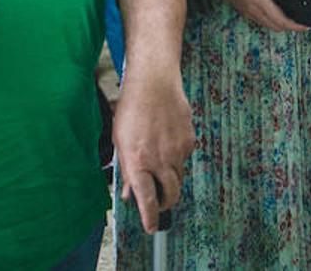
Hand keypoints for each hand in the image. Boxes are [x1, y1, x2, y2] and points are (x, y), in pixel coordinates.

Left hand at [114, 69, 193, 233]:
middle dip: (166, 203)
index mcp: (138, 162)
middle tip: (160, 203)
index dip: (150, 217)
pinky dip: (176, 157)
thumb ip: (125, 170)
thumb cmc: (132, 109)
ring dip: (170, 178)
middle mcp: (159, 160)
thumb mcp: (121, 141)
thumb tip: (128, 193)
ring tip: (159, 159)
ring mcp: (177, 151)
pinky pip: (184, 158)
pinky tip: (167, 139)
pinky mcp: (189, 140)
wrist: (154, 83)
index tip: (151, 227)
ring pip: (178, 176)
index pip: (147, 200)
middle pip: (170, 195)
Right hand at [201, 0, 309, 31]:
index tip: (307, 26)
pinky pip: (259, 20)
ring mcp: (246, 11)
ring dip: (280, 24)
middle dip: (290, 26)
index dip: (296, 25)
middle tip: (302, 21)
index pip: (281, 20)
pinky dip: (270, 19)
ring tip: (292, 16)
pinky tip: (276, 10)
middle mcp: (252, 9)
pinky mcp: (242, 9)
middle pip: (275, 27)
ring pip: (267, 25)